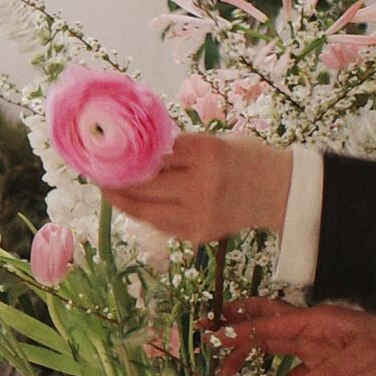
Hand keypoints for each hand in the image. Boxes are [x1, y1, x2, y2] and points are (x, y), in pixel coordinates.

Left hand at [100, 133, 294, 245]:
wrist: (280, 192)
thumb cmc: (244, 159)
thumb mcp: (215, 141)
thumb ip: (180, 148)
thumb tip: (135, 152)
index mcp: (206, 152)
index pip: (154, 154)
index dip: (127, 155)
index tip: (105, 151)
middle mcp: (202, 184)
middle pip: (144, 183)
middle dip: (116, 179)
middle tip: (96, 174)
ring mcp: (199, 213)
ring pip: (145, 209)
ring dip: (122, 200)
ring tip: (107, 191)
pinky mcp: (198, 234)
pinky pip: (159, 224)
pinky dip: (143, 214)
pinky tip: (131, 205)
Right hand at [222, 298, 375, 375]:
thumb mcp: (365, 358)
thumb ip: (330, 372)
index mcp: (315, 320)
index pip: (270, 323)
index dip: (240, 329)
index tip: (213, 335)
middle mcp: (309, 330)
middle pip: (262, 324)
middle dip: (233, 328)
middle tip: (204, 334)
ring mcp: (314, 346)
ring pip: (272, 347)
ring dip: (248, 358)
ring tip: (223, 374)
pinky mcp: (323, 363)